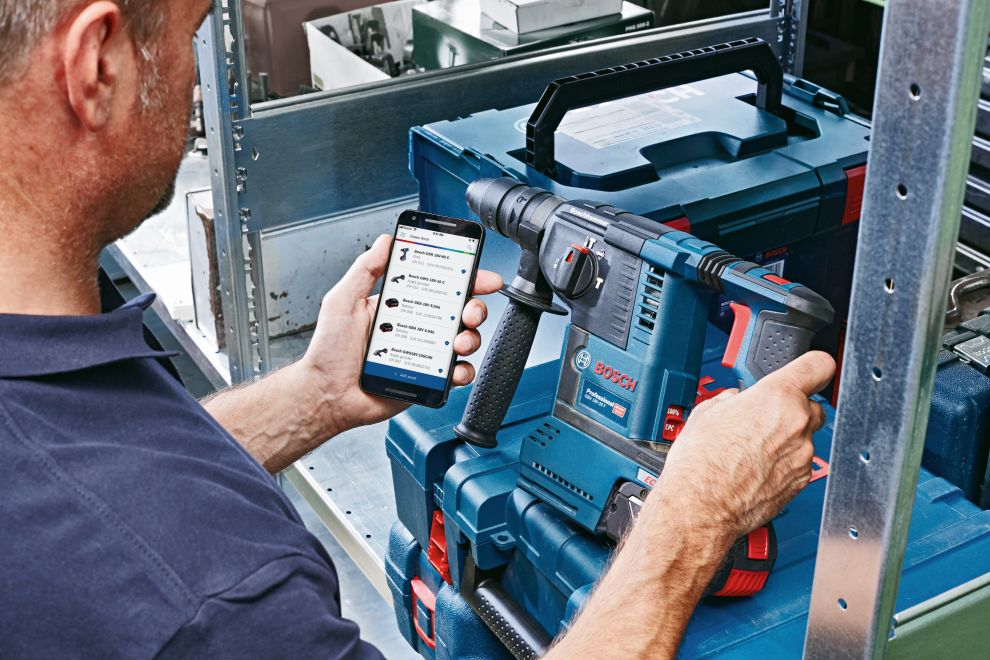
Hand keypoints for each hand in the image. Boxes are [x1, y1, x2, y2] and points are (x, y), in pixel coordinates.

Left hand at [298, 234, 502, 434]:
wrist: (327, 395)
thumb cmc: (329, 352)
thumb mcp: (343, 301)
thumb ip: (365, 269)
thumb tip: (385, 241)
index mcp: (401, 304)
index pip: (439, 285)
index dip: (465, 278)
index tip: (481, 275)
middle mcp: (417, 327)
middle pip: (460, 311)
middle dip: (475, 308)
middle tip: (469, 312)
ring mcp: (425, 353)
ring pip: (465, 340)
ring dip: (471, 338)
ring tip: (458, 343)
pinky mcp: (428, 379)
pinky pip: (457, 374)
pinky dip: (464, 371)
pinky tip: (454, 369)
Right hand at [651, 351, 834, 545]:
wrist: (701, 507)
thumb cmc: (700, 463)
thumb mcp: (706, 413)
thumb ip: (732, 400)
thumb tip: (736, 401)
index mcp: (776, 397)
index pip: (817, 366)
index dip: (812, 367)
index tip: (808, 370)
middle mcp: (797, 424)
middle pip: (812, 405)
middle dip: (791, 409)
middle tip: (763, 418)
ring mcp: (803, 455)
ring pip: (804, 437)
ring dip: (785, 439)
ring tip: (752, 450)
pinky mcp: (802, 481)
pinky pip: (798, 462)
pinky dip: (783, 463)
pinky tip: (756, 468)